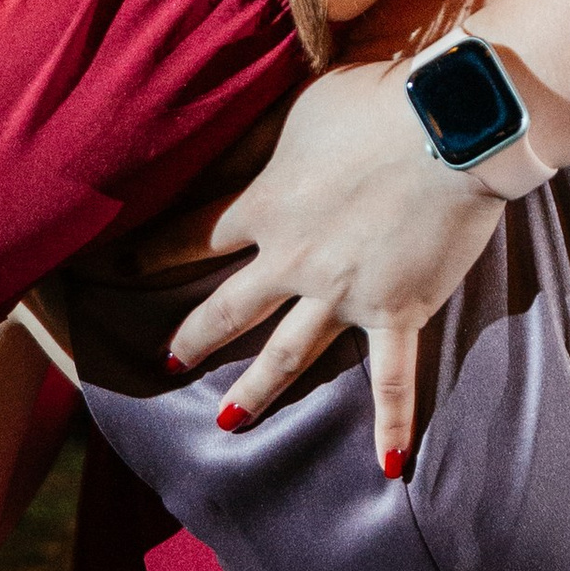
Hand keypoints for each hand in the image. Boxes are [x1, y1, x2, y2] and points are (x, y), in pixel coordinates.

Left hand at [166, 60, 508, 467]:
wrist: (449, 127)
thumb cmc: (373, 105)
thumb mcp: (295, 111)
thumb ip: (255, 139)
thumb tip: (217, 141)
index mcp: (267, 207)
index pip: (194, 235)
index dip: (154, 253)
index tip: (121, 268)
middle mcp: (293, 261)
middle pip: (230, 306)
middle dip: (194, 334)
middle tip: (167, 361)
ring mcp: (342, 294)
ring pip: (288, 353)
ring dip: (256, 391)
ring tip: (228, 423)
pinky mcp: (397, 311)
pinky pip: (392, 379)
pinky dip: (391, 423)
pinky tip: (386, 465)